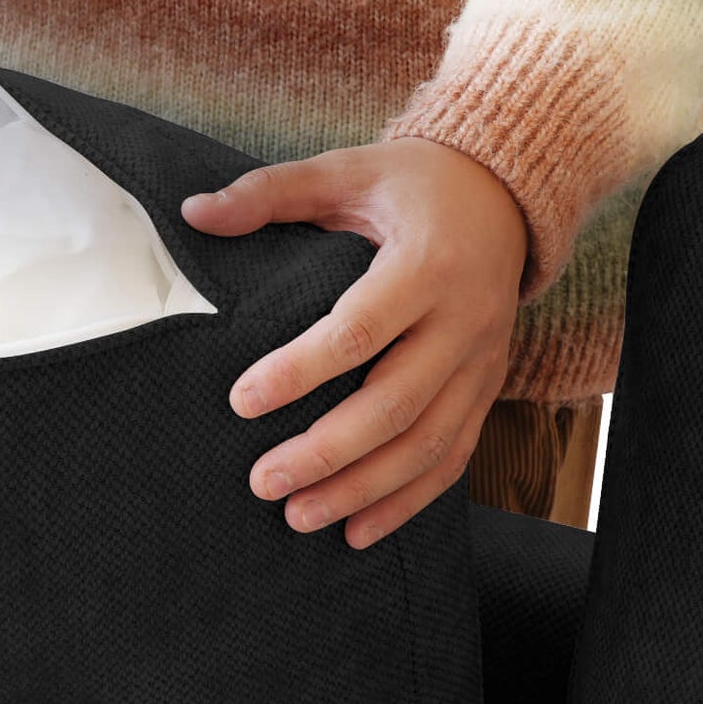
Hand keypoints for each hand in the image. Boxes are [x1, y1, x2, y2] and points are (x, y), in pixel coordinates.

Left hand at [181, 136, 527, 548]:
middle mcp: (464, 320)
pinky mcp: (487, 387)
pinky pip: (453, 456)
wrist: (508, 195)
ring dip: (363, 490)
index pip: (359, 330)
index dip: (300, 371)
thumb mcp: (346, 171)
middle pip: (394, 404)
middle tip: (262, 482)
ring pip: (426, 443)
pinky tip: (358, 532)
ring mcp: (481, 361)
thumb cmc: (414, 186)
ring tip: (299, 517)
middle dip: (326, 452)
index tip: (241, 401)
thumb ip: (271, 193)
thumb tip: (194, 212)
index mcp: (426, 264)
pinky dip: (408, 501)